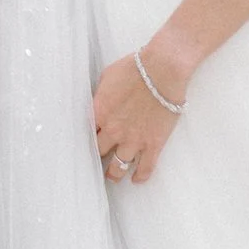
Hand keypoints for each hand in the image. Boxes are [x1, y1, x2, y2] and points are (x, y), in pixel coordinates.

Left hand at [92, 39, 191, 183]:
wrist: (162, 70)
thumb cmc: (135, 68)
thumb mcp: (107, 77)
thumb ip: (100, 94)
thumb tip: (99, 102)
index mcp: (99, 112)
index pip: (86, 133)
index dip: (87, 138)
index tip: (86, 143)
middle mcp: (113, 130)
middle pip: (99, 151)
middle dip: (98, 156)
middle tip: (96, 161)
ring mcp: (134, 140)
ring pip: (119, 166)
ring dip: (114, 173)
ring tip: (113, 176)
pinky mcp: (153, 144)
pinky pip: (146, 168)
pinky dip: (140, 176)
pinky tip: (136, 180)